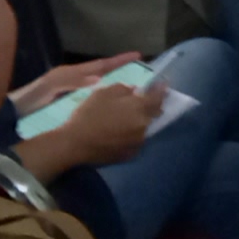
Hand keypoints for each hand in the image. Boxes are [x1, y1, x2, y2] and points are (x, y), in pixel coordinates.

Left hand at [11, 53, 142, 112]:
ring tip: (133, 89)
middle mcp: (74, 80)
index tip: (139, 56)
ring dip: (115, 85)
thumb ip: (71, 80)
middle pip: (102, 72)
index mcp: (71, 73)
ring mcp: (71, 92)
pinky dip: (104, 97)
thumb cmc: (29, 98)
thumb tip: (99, 79)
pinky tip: (113, 105)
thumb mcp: (49, 85)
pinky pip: (93, 98)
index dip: (119, 60)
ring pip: (99, 85)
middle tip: (142, 73)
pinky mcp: (68, 105)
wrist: (10, 114)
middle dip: (121, 70)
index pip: (100, 64)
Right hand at [36, 82, 159, 167]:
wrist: (75, 143)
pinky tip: (119, 134)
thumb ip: (123, 89)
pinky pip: (135, 140)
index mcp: (139, 108)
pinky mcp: (130, 154)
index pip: (157, 97)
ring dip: (139, 122)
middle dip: (151, 106)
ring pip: (143, 128)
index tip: (163, 84)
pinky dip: (131, 135)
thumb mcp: (103, 93)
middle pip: (152, 114)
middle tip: (144, 102)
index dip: (161, 90)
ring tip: (126, 119)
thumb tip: (134, 91)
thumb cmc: (89, 114)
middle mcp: (143, 125)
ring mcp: (138, 142)